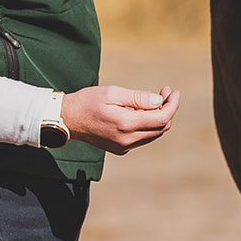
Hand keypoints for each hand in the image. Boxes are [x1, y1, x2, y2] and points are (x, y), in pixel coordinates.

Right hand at [62, 84, 179, 154]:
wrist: (67, 119)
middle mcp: (126, 140)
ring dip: (159, 117)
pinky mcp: (120, 149)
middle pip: (160, 128)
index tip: (173, 91)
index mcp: (125, 125)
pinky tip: (143, 111)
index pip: (161, 119)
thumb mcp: (112, 93)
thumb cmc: (88, 101)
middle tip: (164, 92)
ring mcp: (123, 147)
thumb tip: (159, 101)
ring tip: (156, 99)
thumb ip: (137, 98)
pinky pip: (143, 138)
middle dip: (168, 109)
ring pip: (153, 134)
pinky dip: (149, 125)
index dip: (172, 105)